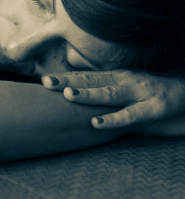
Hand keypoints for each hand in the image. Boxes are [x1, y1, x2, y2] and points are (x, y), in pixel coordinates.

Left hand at [41, 69, 184, 131]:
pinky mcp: (153, 106)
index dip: (65, 77)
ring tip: (68, 95)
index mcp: (115, 76)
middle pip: (92, 81)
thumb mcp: (125, 88)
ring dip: (88, 94)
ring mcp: (139, 92)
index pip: (85, 76)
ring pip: (109, 93)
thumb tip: (72, 93)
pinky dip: (114, 119)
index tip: (44, 80)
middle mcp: (124, 80)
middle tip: (47, 83)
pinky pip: (131, 114)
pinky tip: (97, 123)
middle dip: (69, 81)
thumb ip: (102, 90)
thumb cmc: (150, 92)